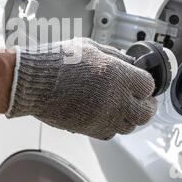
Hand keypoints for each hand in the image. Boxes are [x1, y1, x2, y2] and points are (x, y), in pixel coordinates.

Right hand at [6, 38, 156, 139]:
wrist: (33, 81)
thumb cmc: (56, 61)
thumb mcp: (89, 47)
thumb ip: (113, 55)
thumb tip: (127, 61)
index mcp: (117, 75)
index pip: (148, 86)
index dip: (145, 83)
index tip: (140, 82)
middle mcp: (114, 99)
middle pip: (145, 112)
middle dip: (146, 105)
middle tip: (141, 100)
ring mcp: (102, 117)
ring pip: (129, 126)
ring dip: (129, 117)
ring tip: (121, 107)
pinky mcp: (89, 129)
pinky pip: (110, 134)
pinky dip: (112, 126)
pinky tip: (105, 115)